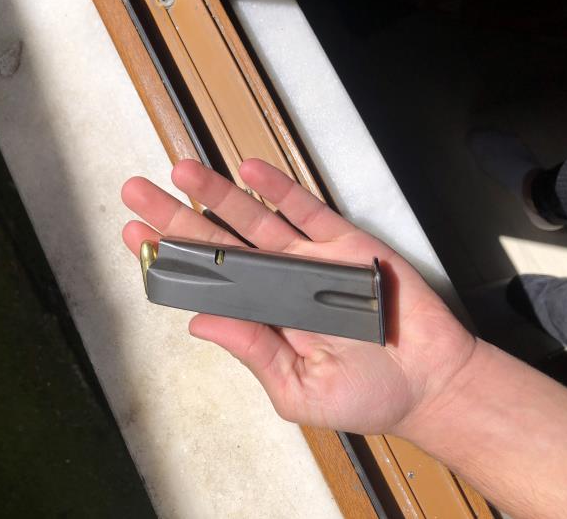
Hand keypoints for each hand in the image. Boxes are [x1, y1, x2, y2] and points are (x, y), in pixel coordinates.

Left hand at [121, 159, 476, 434]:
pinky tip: (249, 172)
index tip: (136, 237)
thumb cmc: (367, 395)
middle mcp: (277, 284)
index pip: (204, 283)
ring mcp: (308, 260)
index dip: (170, 259)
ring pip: (253, 219)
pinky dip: (279, 190)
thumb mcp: (297, 389)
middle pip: (217, 243)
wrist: (430, 383)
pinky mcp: (344, 244)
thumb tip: (200, 322)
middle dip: (176, 217)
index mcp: (261, 319)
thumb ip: (252, 351)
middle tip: (138, 192)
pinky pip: (306, 210)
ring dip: (218, 194)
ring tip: (183, 171)